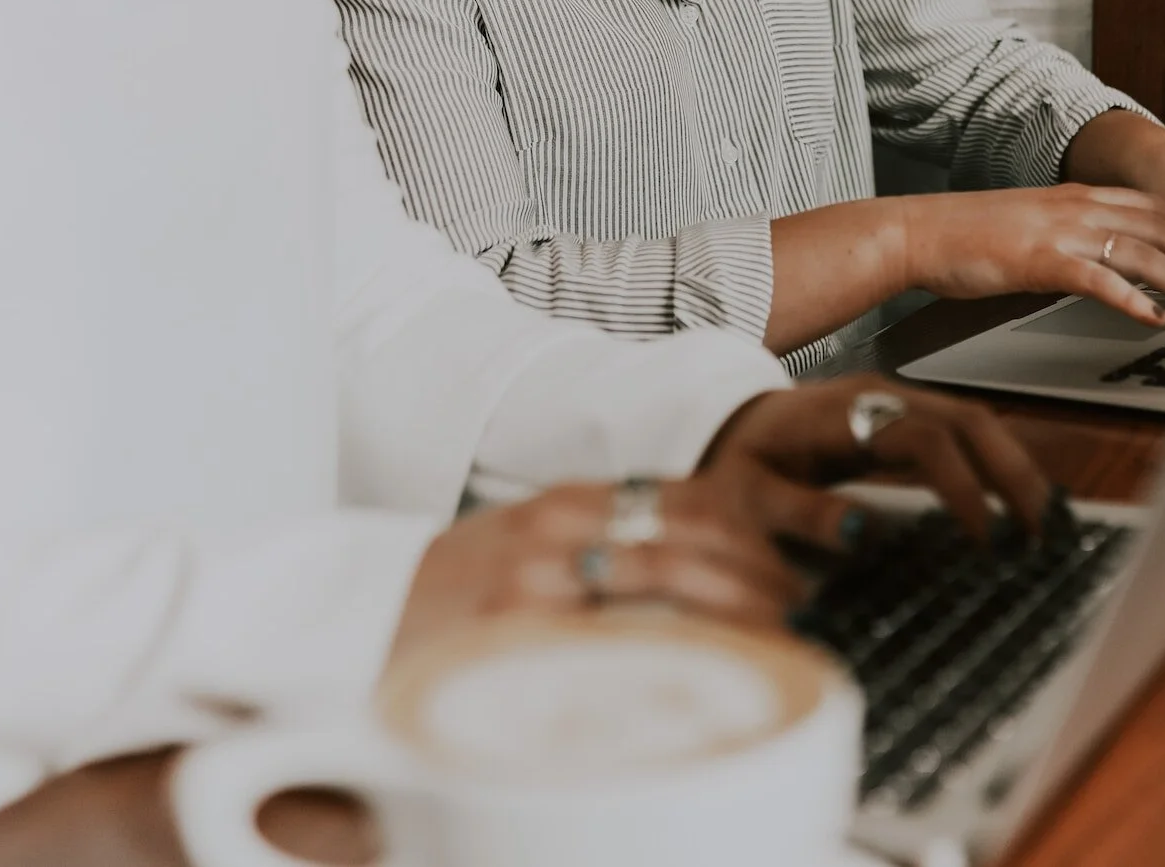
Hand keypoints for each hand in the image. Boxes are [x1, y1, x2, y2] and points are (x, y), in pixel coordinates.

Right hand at [389, 480, 799, 659]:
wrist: (368, 617)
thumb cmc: (464, 588)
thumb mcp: (535, 539)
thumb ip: (609, 538)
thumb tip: (705, 559)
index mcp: (568, 500)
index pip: (682, 497)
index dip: (748, 529)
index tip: (787, 558)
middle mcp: (556, 528)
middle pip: (684, 537)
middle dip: (754, 573)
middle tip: (795, 602)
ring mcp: (535, 580)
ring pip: (660, 580)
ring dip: (730, 609)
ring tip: (772, 636)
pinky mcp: (515, 632)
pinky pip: (609, 640)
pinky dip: (665, 650)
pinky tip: (702, 668)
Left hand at [699, 378, 1053, 545]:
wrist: (717, 423)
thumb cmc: (732, 463)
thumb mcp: (747, 497)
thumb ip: (798, 513)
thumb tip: (860, 534)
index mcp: (843, 412)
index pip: (925, 437)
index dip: (961, 485)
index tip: (984, 539)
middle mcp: (878, 396)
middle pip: (967, 418)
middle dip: (1011, 472)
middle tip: (1041, 532)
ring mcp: (893, 400)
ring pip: (973, 420)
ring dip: (1011, 467)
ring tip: (1040, 523)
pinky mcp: (900, 415)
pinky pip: (960, 431)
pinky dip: (993, 462)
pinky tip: (1011, 501)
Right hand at [896, 183, 1164, 320]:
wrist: (919, 231)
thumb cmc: (968, 236)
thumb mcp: (1033, 226)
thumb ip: (1074, 236)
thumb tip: (1108, 261)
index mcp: (1079, 196)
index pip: (1159, 209)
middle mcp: (1078, 207)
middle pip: (1164, 228)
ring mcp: (1061, 231)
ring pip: (1143, 252)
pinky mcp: (1040, 260)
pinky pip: (1097, 278)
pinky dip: (1130, 297)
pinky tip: (1154, 316)